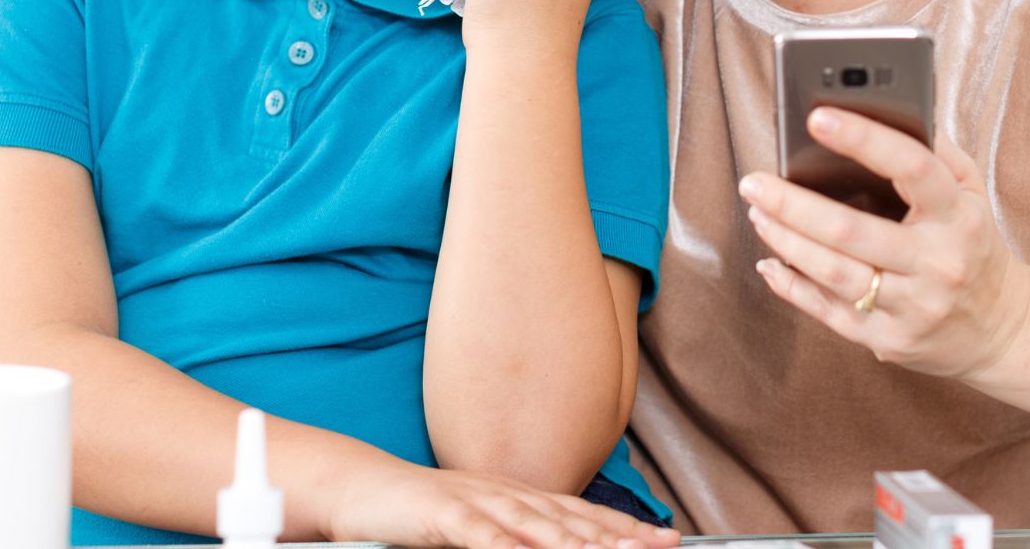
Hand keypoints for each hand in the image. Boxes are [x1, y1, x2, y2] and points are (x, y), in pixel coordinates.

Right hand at [332, 462, 679, 548]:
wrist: (362, 486)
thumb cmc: (423, 513)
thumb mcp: (481, 524)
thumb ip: (518, 537)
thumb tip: (556, 546)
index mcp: (520, 497)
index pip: (583, 514)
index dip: (626, 529)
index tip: (667, 540)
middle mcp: (507, 494)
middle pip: (570, 520)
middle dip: (616, 537)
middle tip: (656, 548)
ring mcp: (476, 502)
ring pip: (534, 525)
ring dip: (574, 542)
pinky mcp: (442, 515)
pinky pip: (480, 533)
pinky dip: (505, 544)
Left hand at [739, 107, 1029, 380]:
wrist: (1003, 329)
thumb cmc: (973, 244)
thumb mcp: (971, 192)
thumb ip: (935, 149)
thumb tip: (880, 107)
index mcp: (959, 216)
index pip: (912, 167)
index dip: (864, 139)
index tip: (816, 117)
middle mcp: (938, 262)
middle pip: (852, 231)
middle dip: (792, 204)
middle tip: (753, 181)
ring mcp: (914, 306)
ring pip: (834, 273)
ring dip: (785, 241)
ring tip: (758, 213)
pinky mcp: (891, 339)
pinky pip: (829, 312)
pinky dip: (791, 286)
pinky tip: (769, 263)